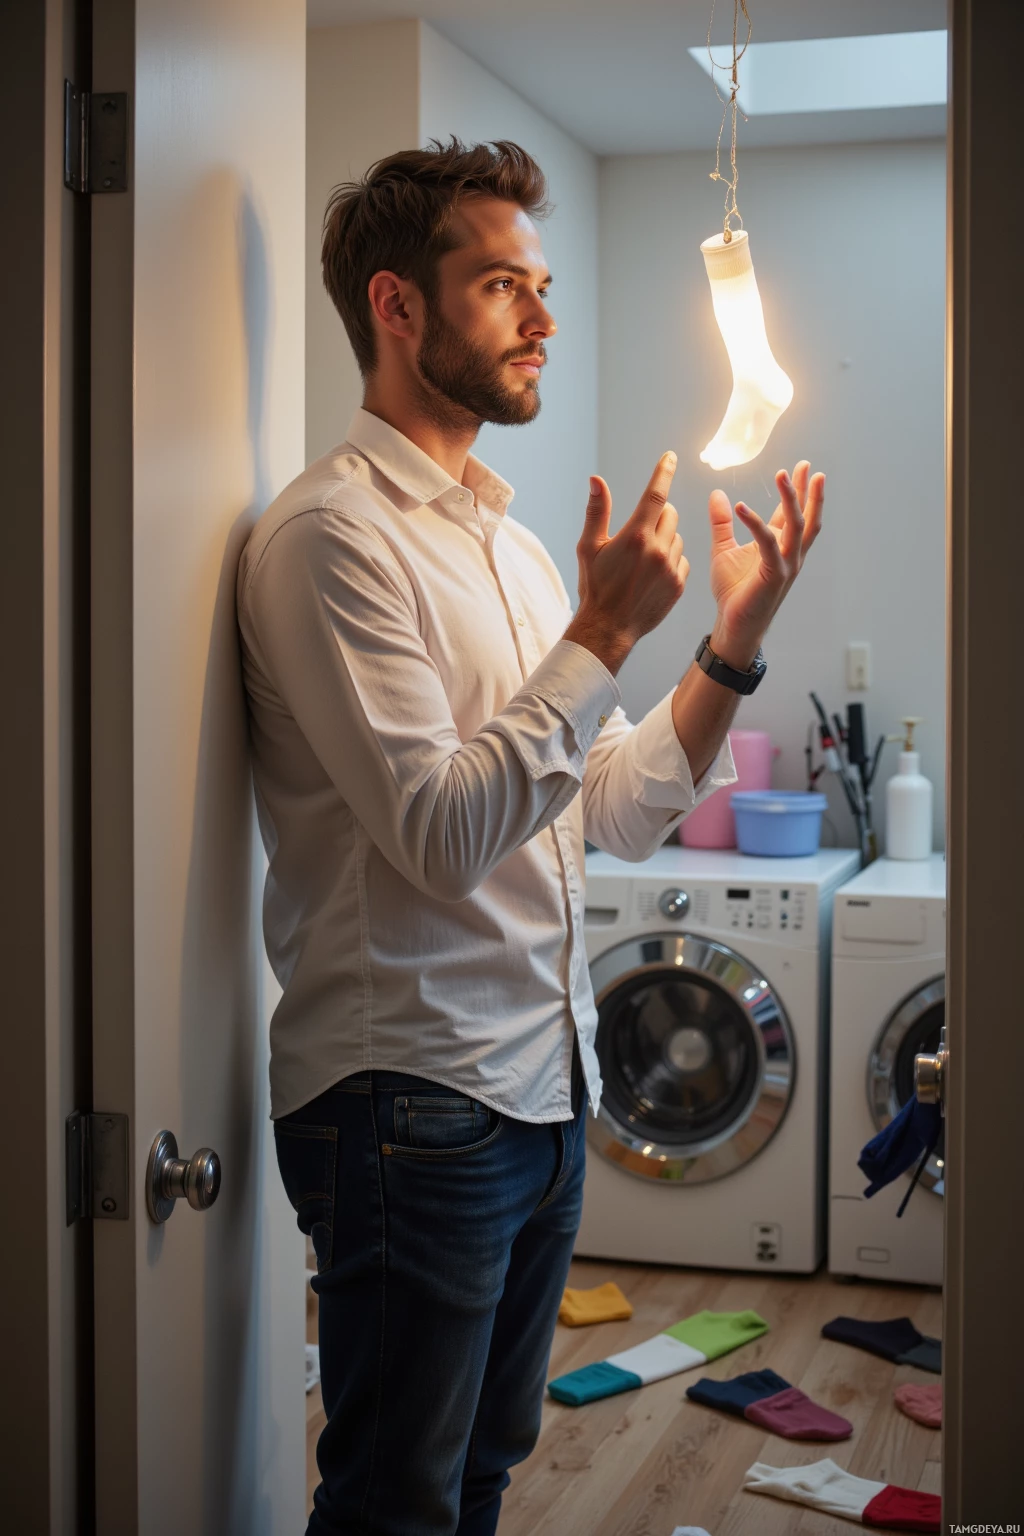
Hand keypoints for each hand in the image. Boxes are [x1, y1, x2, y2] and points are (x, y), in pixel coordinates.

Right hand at [565, 452, 688, 674]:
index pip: (655, 495)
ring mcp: (670, 568)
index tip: (671, 457)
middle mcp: (657, 550)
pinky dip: (671, 560)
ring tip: (643, 560)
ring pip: (676, 537)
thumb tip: (597, 480)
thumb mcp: (588, 547)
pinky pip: (682, 559)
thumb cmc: (594, 587)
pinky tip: (653, 574)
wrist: (608, 628)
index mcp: (635, 536)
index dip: (664, 472)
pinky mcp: (679, 585)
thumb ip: (597, 511)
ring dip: (664, 539)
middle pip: (670, 514)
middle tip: (639, 531)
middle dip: (657, 515)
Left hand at [707, 461, 824, 668]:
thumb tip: (718, 494)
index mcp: (779, 546)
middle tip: (805, 466)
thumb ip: (722, 522)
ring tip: (784, 475)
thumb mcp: (723, 549)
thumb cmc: (733, 591)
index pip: (792, 513)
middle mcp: (789, 554)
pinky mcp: (774, 575)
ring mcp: (786, 564)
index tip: (801, 467)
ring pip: (796, 525)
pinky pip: (768, 543)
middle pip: (805, 516)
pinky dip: (755, 523)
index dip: (798, 490)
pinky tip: (740, 507)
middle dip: (807, 490)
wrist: (732, 623)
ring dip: (791, 499)